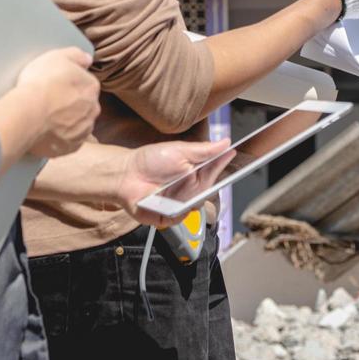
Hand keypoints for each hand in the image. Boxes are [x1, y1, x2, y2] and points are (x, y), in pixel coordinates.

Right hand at [16, 47, 98, 158]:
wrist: (28, 114)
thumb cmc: (41, 83)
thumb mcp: (58, 56)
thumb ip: (77, 55)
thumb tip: (88, 59)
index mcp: (91, 87)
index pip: (85, 85)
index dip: (69, 86)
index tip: (56, 87)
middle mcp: (92, 110)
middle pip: (83, 106)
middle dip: (71, 106)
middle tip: (50, 104)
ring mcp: (82, 130)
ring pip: (77, 125)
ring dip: (67, 123)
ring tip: (46, 121)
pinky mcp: (69, 148)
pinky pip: (67, 143)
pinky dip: (59, 139)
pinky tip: (45, 134)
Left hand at [115, 139, 235, 228]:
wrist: (126, 175)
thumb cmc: (150, 161)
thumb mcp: (179, 151)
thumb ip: (204, 150)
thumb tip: (225, 142)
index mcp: (195, 172)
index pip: (216, 170)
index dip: (223, 164)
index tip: (232, 155)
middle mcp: (191, 189)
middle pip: (209, 189)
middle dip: (205, 181)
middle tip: (194, 172)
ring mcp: (181, 204)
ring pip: (197, 204)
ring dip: (188, 194)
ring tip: (172, 184)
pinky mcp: (169, 217)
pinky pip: (181, 216)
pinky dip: (175, 208)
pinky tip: (165, 198)